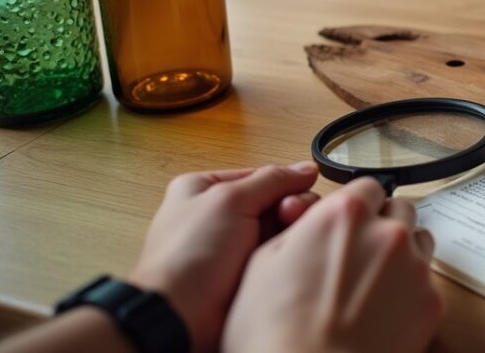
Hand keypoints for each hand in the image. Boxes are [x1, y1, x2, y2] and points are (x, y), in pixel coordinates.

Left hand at [129, 163, 321, 352]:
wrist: (179, 315)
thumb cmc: (188, 257)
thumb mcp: (230, 201)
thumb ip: (271, 180)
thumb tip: (305, 169)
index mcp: (204, 189)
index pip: (261, 176)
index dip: (285, 183)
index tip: (301, 190)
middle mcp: (218, 216)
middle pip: (274, 201)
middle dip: (290, 208)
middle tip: (291, 216)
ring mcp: (232, 246)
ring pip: (279, 230)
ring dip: (289, 232)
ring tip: (288, 241)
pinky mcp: (244, 272)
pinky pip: (276, 255)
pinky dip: (285, 254)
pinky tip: (288, 257)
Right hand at [223, 178, 442, 352]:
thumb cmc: (277, 334)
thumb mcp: (263, 266)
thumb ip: (299, 232)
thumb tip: (310, 227)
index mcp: (345, 214)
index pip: (367, 185)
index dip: (357, 204)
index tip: (350, 219)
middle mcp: (387, 233)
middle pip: (400, 209)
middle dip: (383, 224)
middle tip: (360, 252)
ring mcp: (414, 267)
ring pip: (419, 242)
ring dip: (401, 254)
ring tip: (372, 283)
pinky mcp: (431, 301)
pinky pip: (427, 282)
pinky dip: (410, 291)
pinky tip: (384, 310)